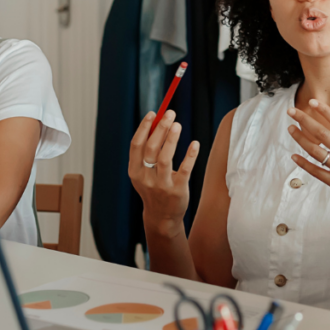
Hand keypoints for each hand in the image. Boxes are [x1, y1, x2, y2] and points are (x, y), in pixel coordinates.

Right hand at [128, 110, 199, 234]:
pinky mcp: (177, 191)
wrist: (162, 216)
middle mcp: (145, 178)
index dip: (144, 127)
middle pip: (151, 149)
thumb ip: (148, 152)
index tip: (153, 113)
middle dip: (159, 129)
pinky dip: (189, 156)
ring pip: (165, 159)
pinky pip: (184, 170)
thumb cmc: (154, 187)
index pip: (136, 145)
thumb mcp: (144, 172)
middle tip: (170, 113)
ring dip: (171, 140)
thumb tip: (158, 123)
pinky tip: (195, 144)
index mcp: (135, 171)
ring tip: (178, 124)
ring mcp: (161, 185)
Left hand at [287, 97, 329, 240]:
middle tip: (292, 111)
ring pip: (315, 151)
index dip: (324, 110)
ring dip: (300, 138)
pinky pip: (316, 172)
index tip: (313, 102)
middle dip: (305, 120)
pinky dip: (303, 164)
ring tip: (291, 129)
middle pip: (322, 133)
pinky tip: (294, 156)